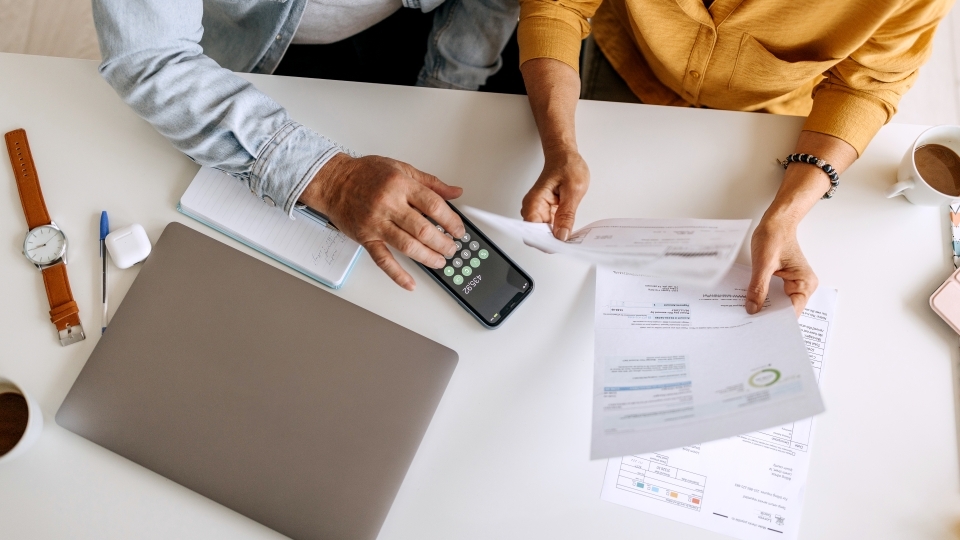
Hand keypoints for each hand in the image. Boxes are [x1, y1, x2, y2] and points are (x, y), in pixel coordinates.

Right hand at [299, 153, 464, 289]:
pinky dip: (397, 274)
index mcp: (401, 185)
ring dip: (428, 257)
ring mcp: (376, 223)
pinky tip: (409, 283)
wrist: (333, 181)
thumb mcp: (402, 168)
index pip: (434, 206)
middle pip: (423, 229)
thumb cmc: (365, 173)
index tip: (459, 230)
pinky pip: (382, 259)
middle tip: (452, 248)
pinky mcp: (365, 238)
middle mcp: (389, 205)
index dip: (451, 221)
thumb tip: (455, 192)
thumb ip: (431, 182)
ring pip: (407, 246)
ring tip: (440, 261)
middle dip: (443, 243)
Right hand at [520, 149, 589, 239]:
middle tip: (569, 242)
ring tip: (571, 235)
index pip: (531, 232)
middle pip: (537, 236)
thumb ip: (566, 215)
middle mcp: (533, 208)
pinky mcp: (546, 212)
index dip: (545, 242)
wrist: (564, 155)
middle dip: (553, 242)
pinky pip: (551, 228)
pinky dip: (560, 230)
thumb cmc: (566, 166)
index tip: (559, 245)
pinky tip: (569, 229)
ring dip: (557, 236)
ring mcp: (539, 211)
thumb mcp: (573, 190)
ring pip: (545, 234)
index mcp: (534, 202)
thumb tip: (561, 235)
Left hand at [746, 218, 817, 316]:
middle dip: (769, 316)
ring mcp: (794, 285)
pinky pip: (774, 296)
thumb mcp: (763, 264)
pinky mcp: (784, 282)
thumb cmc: (775, 236)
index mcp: (804, 283)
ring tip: (748, 315)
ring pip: (778, 304)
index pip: (791, 311)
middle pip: (785, 310)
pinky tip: (752, 303)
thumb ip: (758, 288)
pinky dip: (764, 299)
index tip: (758, 327)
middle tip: (749, 324)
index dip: (775, 320)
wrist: (776, 222)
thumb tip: (753, 309)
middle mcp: (803, 286)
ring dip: (765, 308)